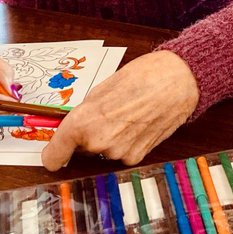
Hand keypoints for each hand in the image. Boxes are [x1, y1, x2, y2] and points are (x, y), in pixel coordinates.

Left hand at [41, 50, 198, 170]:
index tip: (53, 154)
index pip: (54, 155)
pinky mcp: (137, 157)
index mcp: (83, 123)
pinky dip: (125, 142)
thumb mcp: (101, 88)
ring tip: (126, 114)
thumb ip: (85, 112)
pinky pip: (121, 153)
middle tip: (106, 114)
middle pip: (81, 149)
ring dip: (108, 138)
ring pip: (102, 151)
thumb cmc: (141, 76)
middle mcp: (98, 144)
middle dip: (87, 136)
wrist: (179, 81)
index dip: (53, 154)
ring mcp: (119, 153)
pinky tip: (138, 123)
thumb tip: (75, 128)